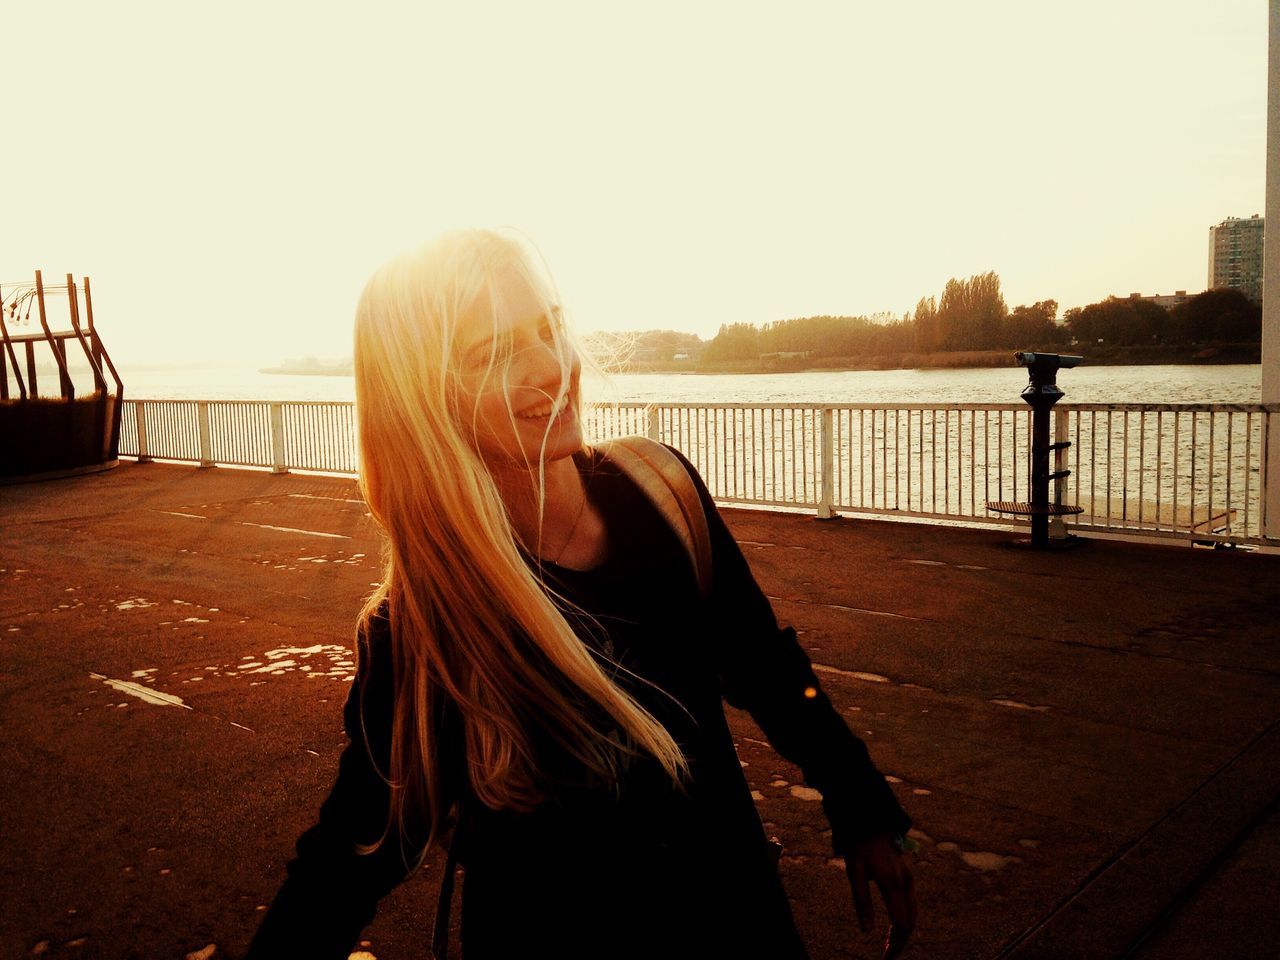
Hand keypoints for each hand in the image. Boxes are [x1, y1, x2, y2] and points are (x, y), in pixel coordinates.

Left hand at [844, 832, 916, 958]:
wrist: (872, 824)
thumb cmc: (860, 848)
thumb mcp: (855, 873)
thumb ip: (861, 902)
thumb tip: (866, 931)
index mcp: (893, 883)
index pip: (902, 922)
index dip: (897, 943)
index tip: (886, 956)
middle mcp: (906, 883)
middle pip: (911, 922)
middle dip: (901, 942)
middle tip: (887, 956)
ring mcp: (909, 880)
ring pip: (913, 914)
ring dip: (903, 933)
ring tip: (889, 947)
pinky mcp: (907, 879)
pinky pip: (910, 906)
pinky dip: (905, 921)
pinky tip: (893, 930)